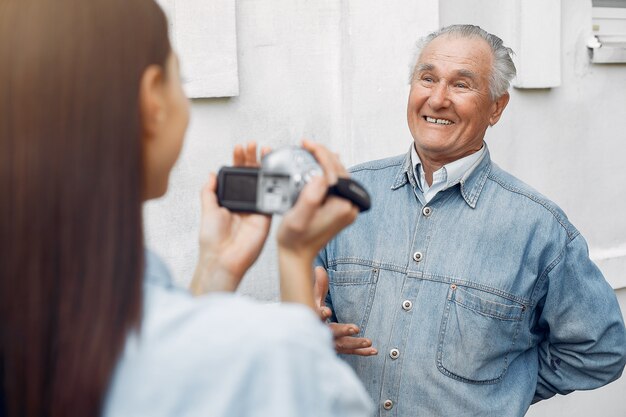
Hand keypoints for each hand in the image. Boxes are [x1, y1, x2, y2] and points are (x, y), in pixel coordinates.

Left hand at [190, 142, 271, 294]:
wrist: (223, 258)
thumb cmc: (212, 240)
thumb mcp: (207, 209)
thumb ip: (209, 191)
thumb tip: (211, 174)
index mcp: (230, 199)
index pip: (237, 175)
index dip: (239, 160)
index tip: (240, 148)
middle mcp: (245, 202)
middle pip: (252, 175)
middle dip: (253, 158)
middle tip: (254, 145)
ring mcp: (256, 208)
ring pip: (263, 182)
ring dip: (265, 166)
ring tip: (264, 150)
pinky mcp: (266, 216)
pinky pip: (271, 197)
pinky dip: (274, 184)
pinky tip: (272, 171)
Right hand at [276, 141, 359, 307]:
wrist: (297, 256)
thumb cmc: (295, 240)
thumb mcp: (298, 217)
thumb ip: (310, 197)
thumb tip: (320, 176)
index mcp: (342, 206)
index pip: (334, 170)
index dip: (320, 153)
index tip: (307, 144)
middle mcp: (349, 207)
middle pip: (339, 170)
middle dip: (323, 154)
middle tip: (307, 144)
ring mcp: (346, 208)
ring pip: (339, 175)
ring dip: (325, 161)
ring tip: (310, 151)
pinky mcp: (340, 208)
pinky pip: (336, 184)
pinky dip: (327, 172)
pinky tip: (319, 165)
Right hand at [314, 267, 376, 355]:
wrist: (305, 331)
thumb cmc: (311, 310)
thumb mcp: (313, 297)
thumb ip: (319, 285)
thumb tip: (320, 268)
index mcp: (313, 318)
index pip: (315, 316)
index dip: (320, 314)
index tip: (326, 311)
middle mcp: (321, 332)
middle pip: (331, 333)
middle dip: (343, 331)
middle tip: (355, 328)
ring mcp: (329, 342)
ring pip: (342, 345)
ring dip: (356, 344)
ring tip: (369, 342)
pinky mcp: (338, 348)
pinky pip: (350, 351)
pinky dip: (362, 351)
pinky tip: (373, 350)